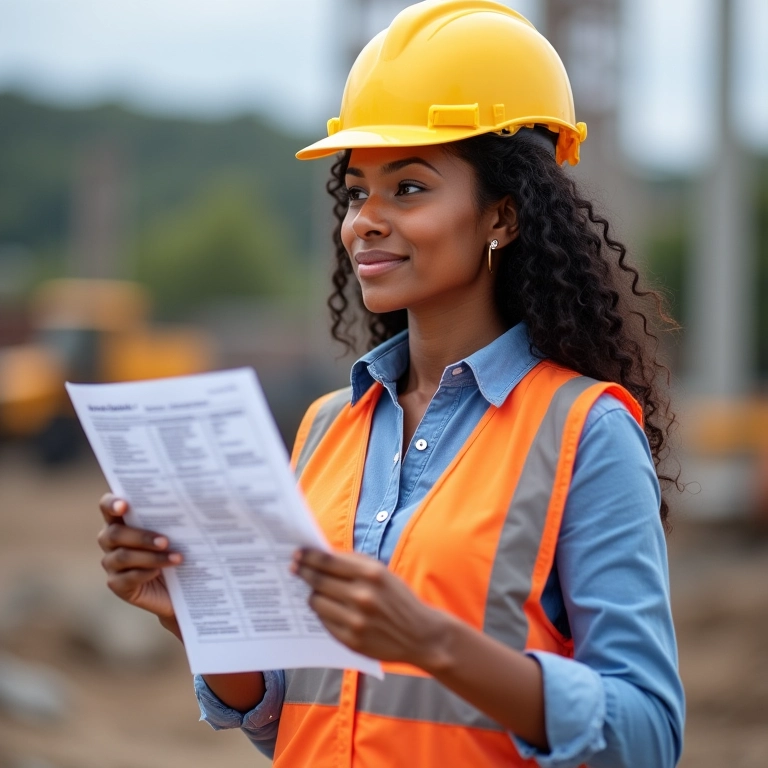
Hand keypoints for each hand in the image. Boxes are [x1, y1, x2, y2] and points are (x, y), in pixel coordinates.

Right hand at [96, 493, 181, 627]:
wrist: (183, 583)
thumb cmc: (181, 546)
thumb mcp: (181, 529)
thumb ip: (177, 514)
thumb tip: (196, 498)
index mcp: (123, 519)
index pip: (108, 506)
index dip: (111, 503)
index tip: (124, 505)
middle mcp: (111, 540)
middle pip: (114, 534)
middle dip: (141, 537)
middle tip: (166, 541)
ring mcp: (112, 563)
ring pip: (123, 557)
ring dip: (151, 557)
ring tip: (176, 558)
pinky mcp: (117, 584)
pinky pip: (126, 578)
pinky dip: (144, 573)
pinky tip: (159, 572)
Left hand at [291, 548, 449, 666]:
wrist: (420, 634)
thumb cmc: (399, 599)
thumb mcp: (382, 573)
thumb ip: (354, 564)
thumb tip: (322, 556)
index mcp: (371, 574)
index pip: (328, 562)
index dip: (309, 556)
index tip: (298, 553)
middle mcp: (362, 596)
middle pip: (318, 580)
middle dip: (303, 572)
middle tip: (294, 567)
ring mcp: (355, 620)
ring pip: (316, 601)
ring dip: (312, 594)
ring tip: (314, 590)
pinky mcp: (351, 640)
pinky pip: (324, 621)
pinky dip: (322, 613)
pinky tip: (326, 607)